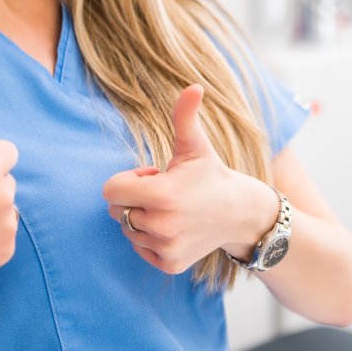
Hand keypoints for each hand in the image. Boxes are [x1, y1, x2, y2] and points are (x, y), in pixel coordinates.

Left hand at [101, 84, 273, 274]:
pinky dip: (150, 240)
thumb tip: (194, 86)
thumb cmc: (211, 175)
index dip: (129, 179)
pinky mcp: (170, 264)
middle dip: (133, 199)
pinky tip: (174, 228)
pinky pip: (140, 249)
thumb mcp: (196, 146)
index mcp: (162, 195)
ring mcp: (166, 247)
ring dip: (142, 219)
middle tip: (163, 193)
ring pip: (128, 230)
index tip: (153, 175)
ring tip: (171, 210)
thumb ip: (185, 116)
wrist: (241, 214)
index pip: (110, 190)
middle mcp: (161, 225)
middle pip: (116, 211)